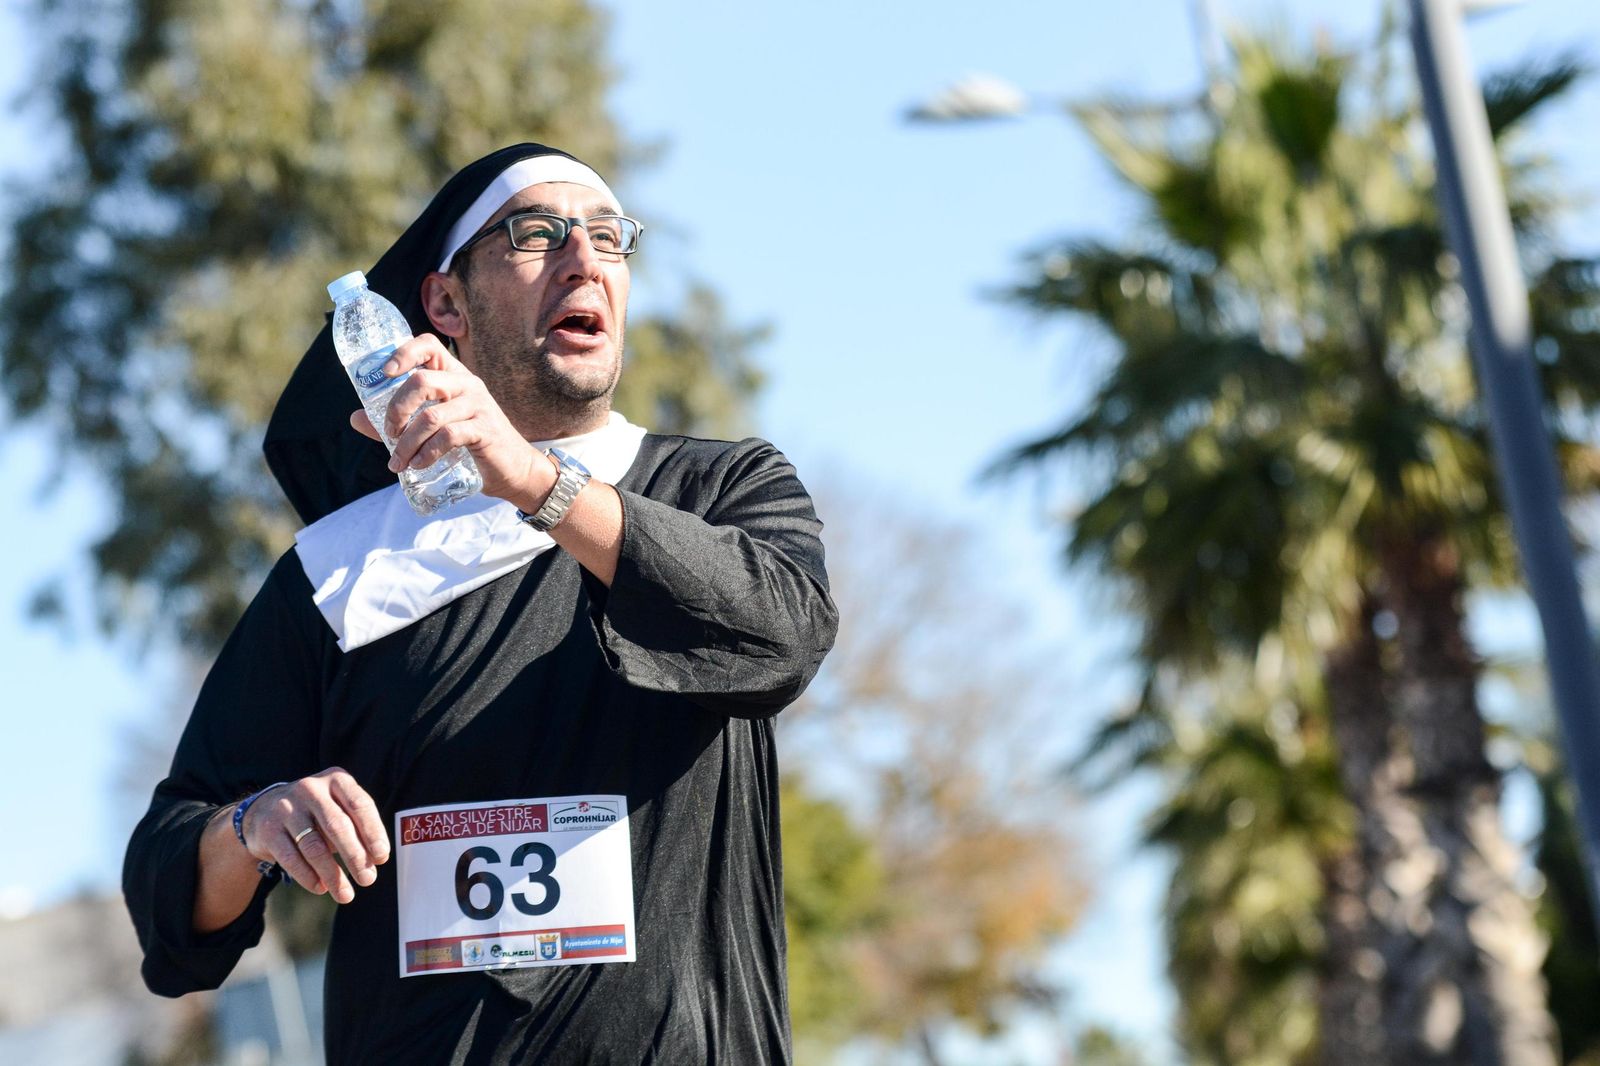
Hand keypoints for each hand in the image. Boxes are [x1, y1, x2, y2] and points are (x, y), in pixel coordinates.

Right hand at [241, 767, 389, 902]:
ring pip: (314, 846)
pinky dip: (308, 876)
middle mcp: (311, 789)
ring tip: (345, 894)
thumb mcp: (338, 809)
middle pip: (337, 826)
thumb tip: (376, 860)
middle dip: (355, 856)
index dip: (373, 832)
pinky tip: (320, 888)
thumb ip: (358, 828)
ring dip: (332, 874)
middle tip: (368, 879)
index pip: (360, 805)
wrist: (264, 810)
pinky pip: (291, 858)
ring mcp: (287, 808)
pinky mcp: (268, 830)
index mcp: (336, 780)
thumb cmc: (315, 813)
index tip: (382, 857)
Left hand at [348, 335, 554, 504]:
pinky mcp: (485, 430)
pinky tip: (419, 464)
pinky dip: (427, 453)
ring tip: (398, 461)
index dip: (403, 353)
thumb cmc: (470, 445)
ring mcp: (478, 405)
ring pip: (430, 416)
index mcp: (453, 375)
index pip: (429, 345)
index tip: (385, 373)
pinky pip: (448, 436)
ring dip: (407, 443)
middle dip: (396, 409)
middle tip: (389, 433)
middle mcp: (467, 383)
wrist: (511, 469)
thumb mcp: (433, 429)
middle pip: (422, 381)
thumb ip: (397, 422)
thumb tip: (354, 418)